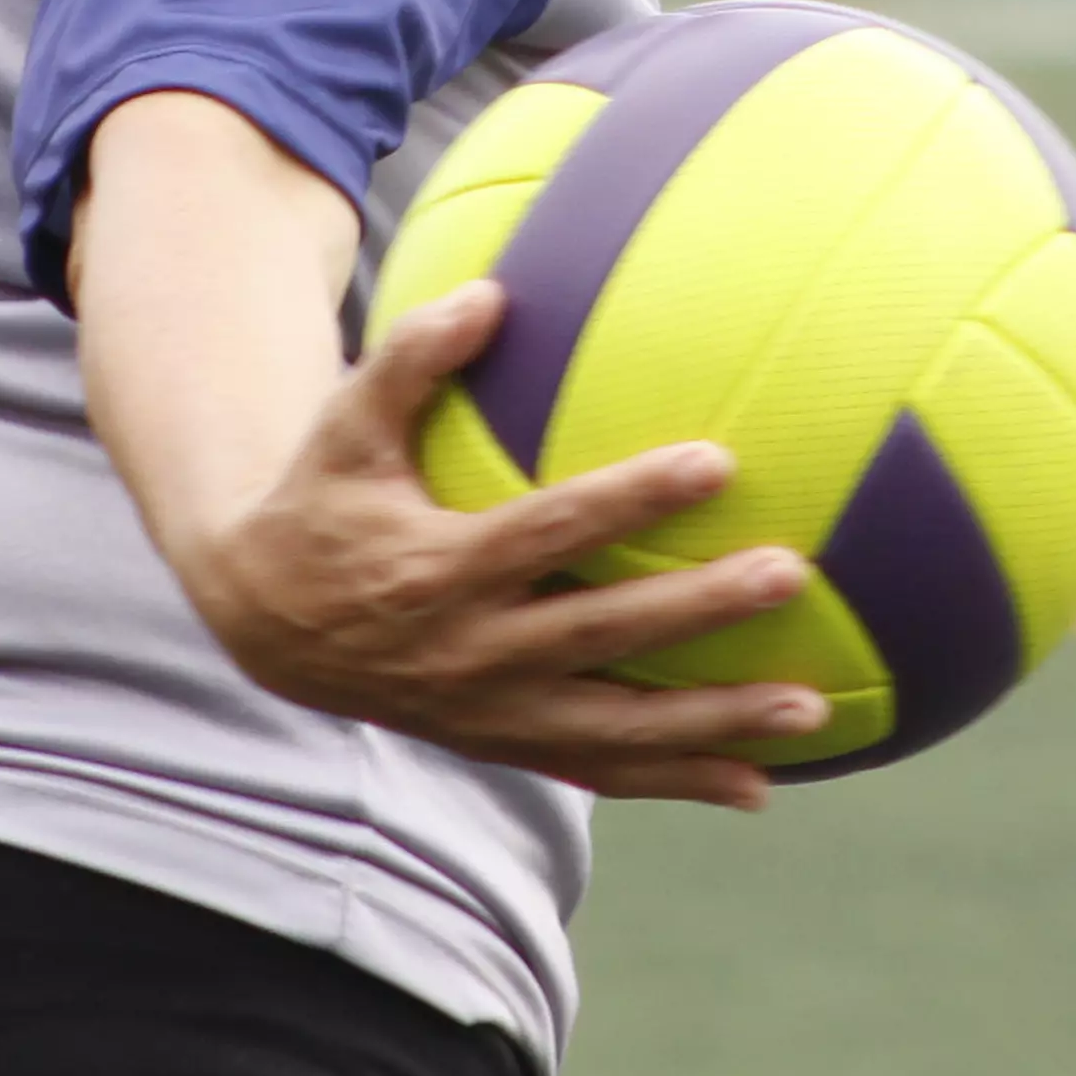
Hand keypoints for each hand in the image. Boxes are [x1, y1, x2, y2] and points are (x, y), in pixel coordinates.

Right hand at [176, 281, 828, 810]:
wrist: (265, 623)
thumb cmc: (321, 500)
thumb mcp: (344, 425)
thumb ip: (411, 359)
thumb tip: (491, 290)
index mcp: (437, 569)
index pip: (550, 531)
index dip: (631, 501)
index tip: (715, 463)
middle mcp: (470, 653)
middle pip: (602, 633)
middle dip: (698, 610)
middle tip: (790, 574)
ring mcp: (490, 712)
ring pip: (616, 729)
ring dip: (714, 724)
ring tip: (810, 709)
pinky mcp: (504, 746)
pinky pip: (602, 772)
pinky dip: (679, 781)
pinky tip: (760, 786)